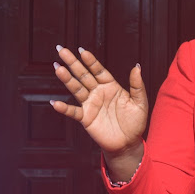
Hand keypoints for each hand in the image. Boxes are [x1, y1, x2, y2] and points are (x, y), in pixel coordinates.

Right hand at [51, 46, 147, 178]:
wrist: (129, 143)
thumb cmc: (135, 122)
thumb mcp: (140, 103)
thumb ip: (137, 85)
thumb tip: (137, 67)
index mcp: (111, 86)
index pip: (98, 71)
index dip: (90, 61)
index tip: (82, 51)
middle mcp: (98, 93)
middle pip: (84, 75)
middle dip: (73, 63)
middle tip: (61, 50)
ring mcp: (91, 105)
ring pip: (76, 89)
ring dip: (67, 79)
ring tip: (58, 68)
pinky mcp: (86, 118)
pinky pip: (73, 112)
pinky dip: (64, 108)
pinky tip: (54, 103)